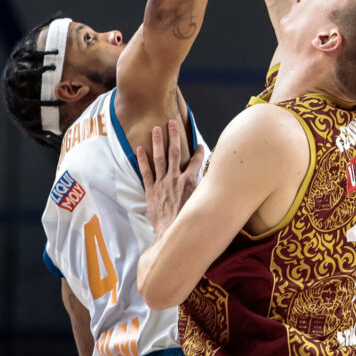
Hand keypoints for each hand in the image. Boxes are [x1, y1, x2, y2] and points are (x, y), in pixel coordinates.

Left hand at [136, 119, 205, 236]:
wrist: (172, 234)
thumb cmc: (188, 222)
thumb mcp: (201, 204)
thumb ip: (205, 191)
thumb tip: (215, 187)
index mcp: (190, 181)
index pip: (196, 162)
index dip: (199, 152)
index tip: (199, 145)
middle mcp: (175, 179)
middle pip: (174, 152)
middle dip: (173, 136)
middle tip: (171, 122)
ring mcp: (162, 183)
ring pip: (159, 158)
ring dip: (158, 142)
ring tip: (155, 129)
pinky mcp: (151, 191)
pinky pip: (146, 173)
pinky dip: (143, 160)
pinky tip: (140, 149)